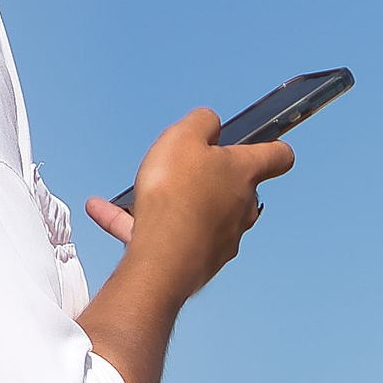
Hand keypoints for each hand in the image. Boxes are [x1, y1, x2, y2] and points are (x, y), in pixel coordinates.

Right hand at [84, 109, 290, 289]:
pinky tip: (104, 211)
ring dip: (170, 201)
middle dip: (212, 177)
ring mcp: (221, 237)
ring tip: (135, 192)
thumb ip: (201, 122)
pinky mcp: (197, 259)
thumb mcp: (183, 137)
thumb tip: (210, 122)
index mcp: (244, 173)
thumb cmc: (177, 196)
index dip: (274, 147)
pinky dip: (136, 223)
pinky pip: (166, 234)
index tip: (267, 144)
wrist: (163, 260)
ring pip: (197, 212)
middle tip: (184, 167)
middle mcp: (240, 208)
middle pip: (236, 188)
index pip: (278, 156)